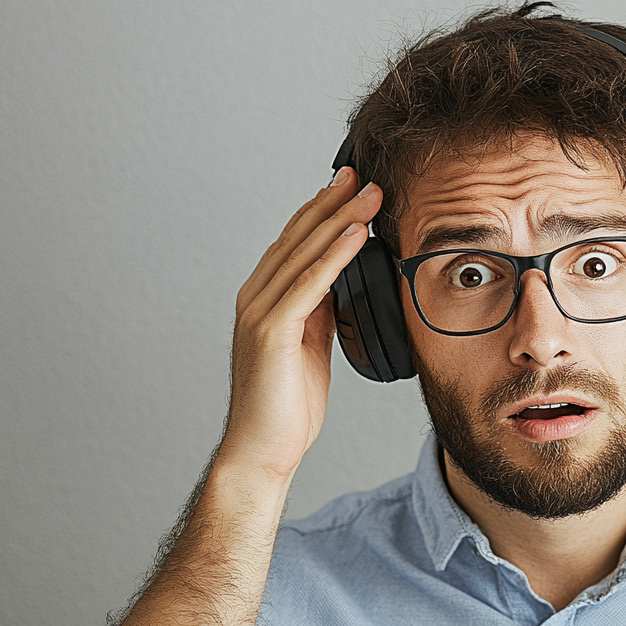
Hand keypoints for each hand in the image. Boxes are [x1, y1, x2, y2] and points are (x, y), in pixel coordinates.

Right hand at [217, 168, 382, 481]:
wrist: (264, 449)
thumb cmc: (286, 405)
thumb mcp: (310, 347)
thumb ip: (318, 312)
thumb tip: (340, 283)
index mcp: (264, 300)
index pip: (295, 244)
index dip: (323, 212)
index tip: (352, 188)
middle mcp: (255, 297)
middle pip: (298, 238)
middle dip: (333, 204)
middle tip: (364, 176)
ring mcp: (259, 312)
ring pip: (303, 254)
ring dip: (339, 221)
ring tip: (370, 195)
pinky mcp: (270, 331)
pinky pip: (308, 284)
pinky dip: (333, 257)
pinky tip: (355, 235)